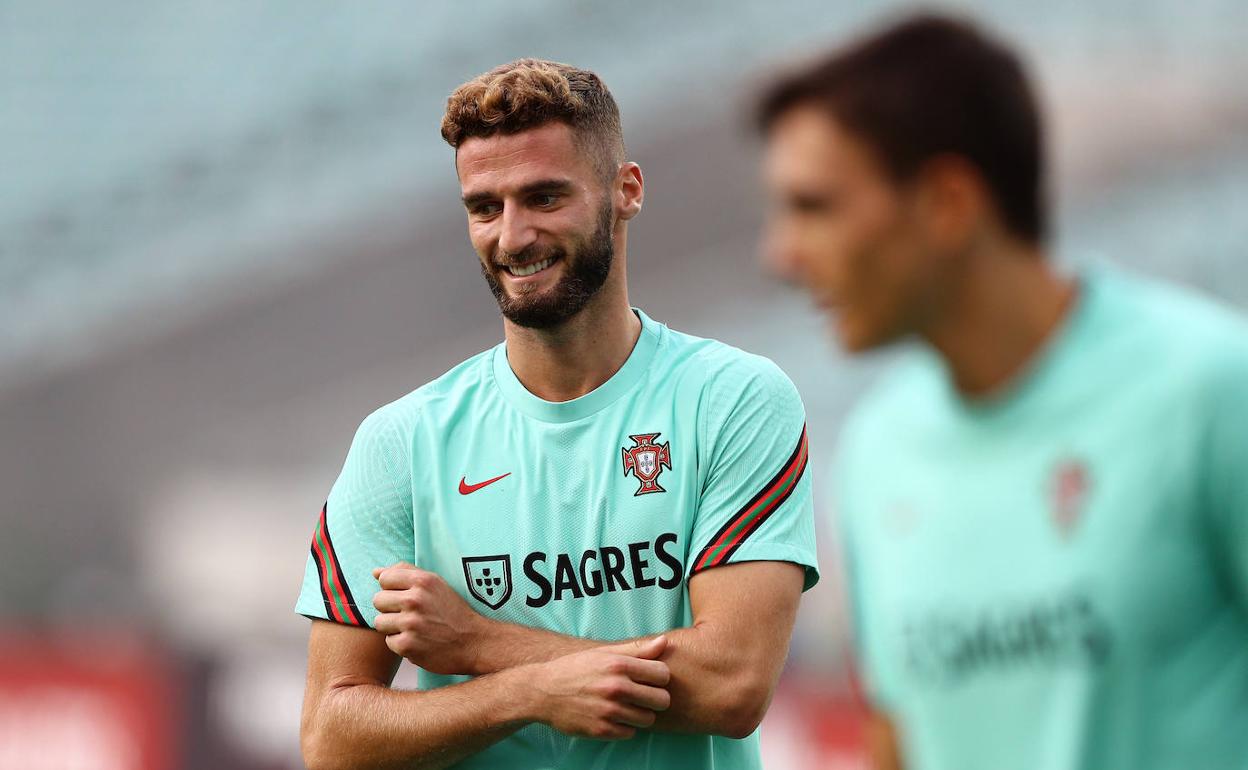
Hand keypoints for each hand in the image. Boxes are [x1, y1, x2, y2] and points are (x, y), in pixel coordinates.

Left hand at [372, 562, 488, 674]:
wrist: (474, 642)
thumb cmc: (453, 612)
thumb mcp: (436, 584)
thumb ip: (405, 573)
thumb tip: (375, 572)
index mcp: (423, 581)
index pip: (384, 578)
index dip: (392, 589)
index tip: (405, 597)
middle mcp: (415, 599)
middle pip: (378, 600)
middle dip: (390, 609)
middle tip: (409, 615)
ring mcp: (411, 623)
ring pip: (379, 622)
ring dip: (393, 627)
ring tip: (412, 628)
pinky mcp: (407, 645)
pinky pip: (389, 642)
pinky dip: (401, 644)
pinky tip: (418, 641)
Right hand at [530, 636, 671, 739]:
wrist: (543, 692)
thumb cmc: (576, 669)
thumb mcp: (604, 653)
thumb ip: (637, 650)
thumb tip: (665, 642)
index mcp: (619, 665)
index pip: (663, 674)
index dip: (659, 677)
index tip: (649, 679)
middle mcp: (616, 687)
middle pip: (662, 700)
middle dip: (655, 698)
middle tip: (642, 696)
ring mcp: (609, 711)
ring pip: (648, 719)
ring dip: (640, 714)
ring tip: (626, 707)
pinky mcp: (601, 730)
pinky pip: (630, 733)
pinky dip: (625, 727)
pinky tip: (613, 717)